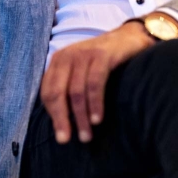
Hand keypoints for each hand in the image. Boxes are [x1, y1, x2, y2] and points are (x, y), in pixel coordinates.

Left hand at [41, 22, 155, 144]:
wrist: (130, 37)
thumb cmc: (103, 60)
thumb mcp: (81, 70)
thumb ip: (69, 87)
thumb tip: (63, 121)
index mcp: (58, 61)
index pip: (47, 92)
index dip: (52, 115)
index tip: (61, 136)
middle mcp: (67, 56)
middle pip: (57, 92)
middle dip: (61, 119)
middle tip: (67, 140)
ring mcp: (83, 54)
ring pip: (75, 91)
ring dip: (80, 117)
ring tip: (86, 136)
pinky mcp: (101, 55)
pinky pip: (94, 83)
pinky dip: (94, 103)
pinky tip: (97, 120)